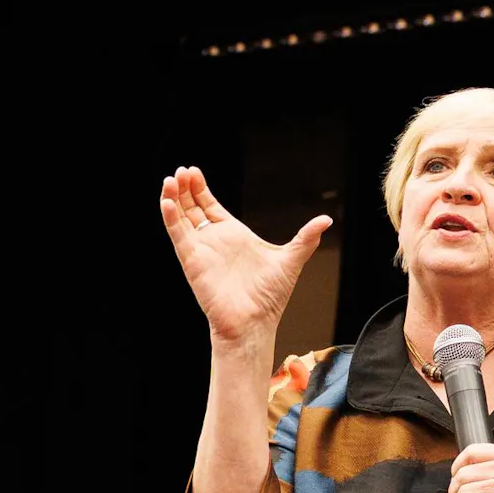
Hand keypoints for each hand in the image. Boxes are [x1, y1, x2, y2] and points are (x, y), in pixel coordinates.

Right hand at [159, 166, 331, 343]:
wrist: (255, 321)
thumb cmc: (270, 296)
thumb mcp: (291, 259)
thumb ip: (306, 238)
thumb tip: (326, 219)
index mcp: (234, 236)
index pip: (211, 206)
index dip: (202, 189)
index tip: (194, 172)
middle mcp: (215, 240)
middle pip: (193, 207)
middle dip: (186, 188)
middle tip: (182, 171)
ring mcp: (201, 249)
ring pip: (181, 217)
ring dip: (173, 197)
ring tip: (170, 178)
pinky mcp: (192, 259)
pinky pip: (178, 235)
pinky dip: (170, 217)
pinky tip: (167, 201)